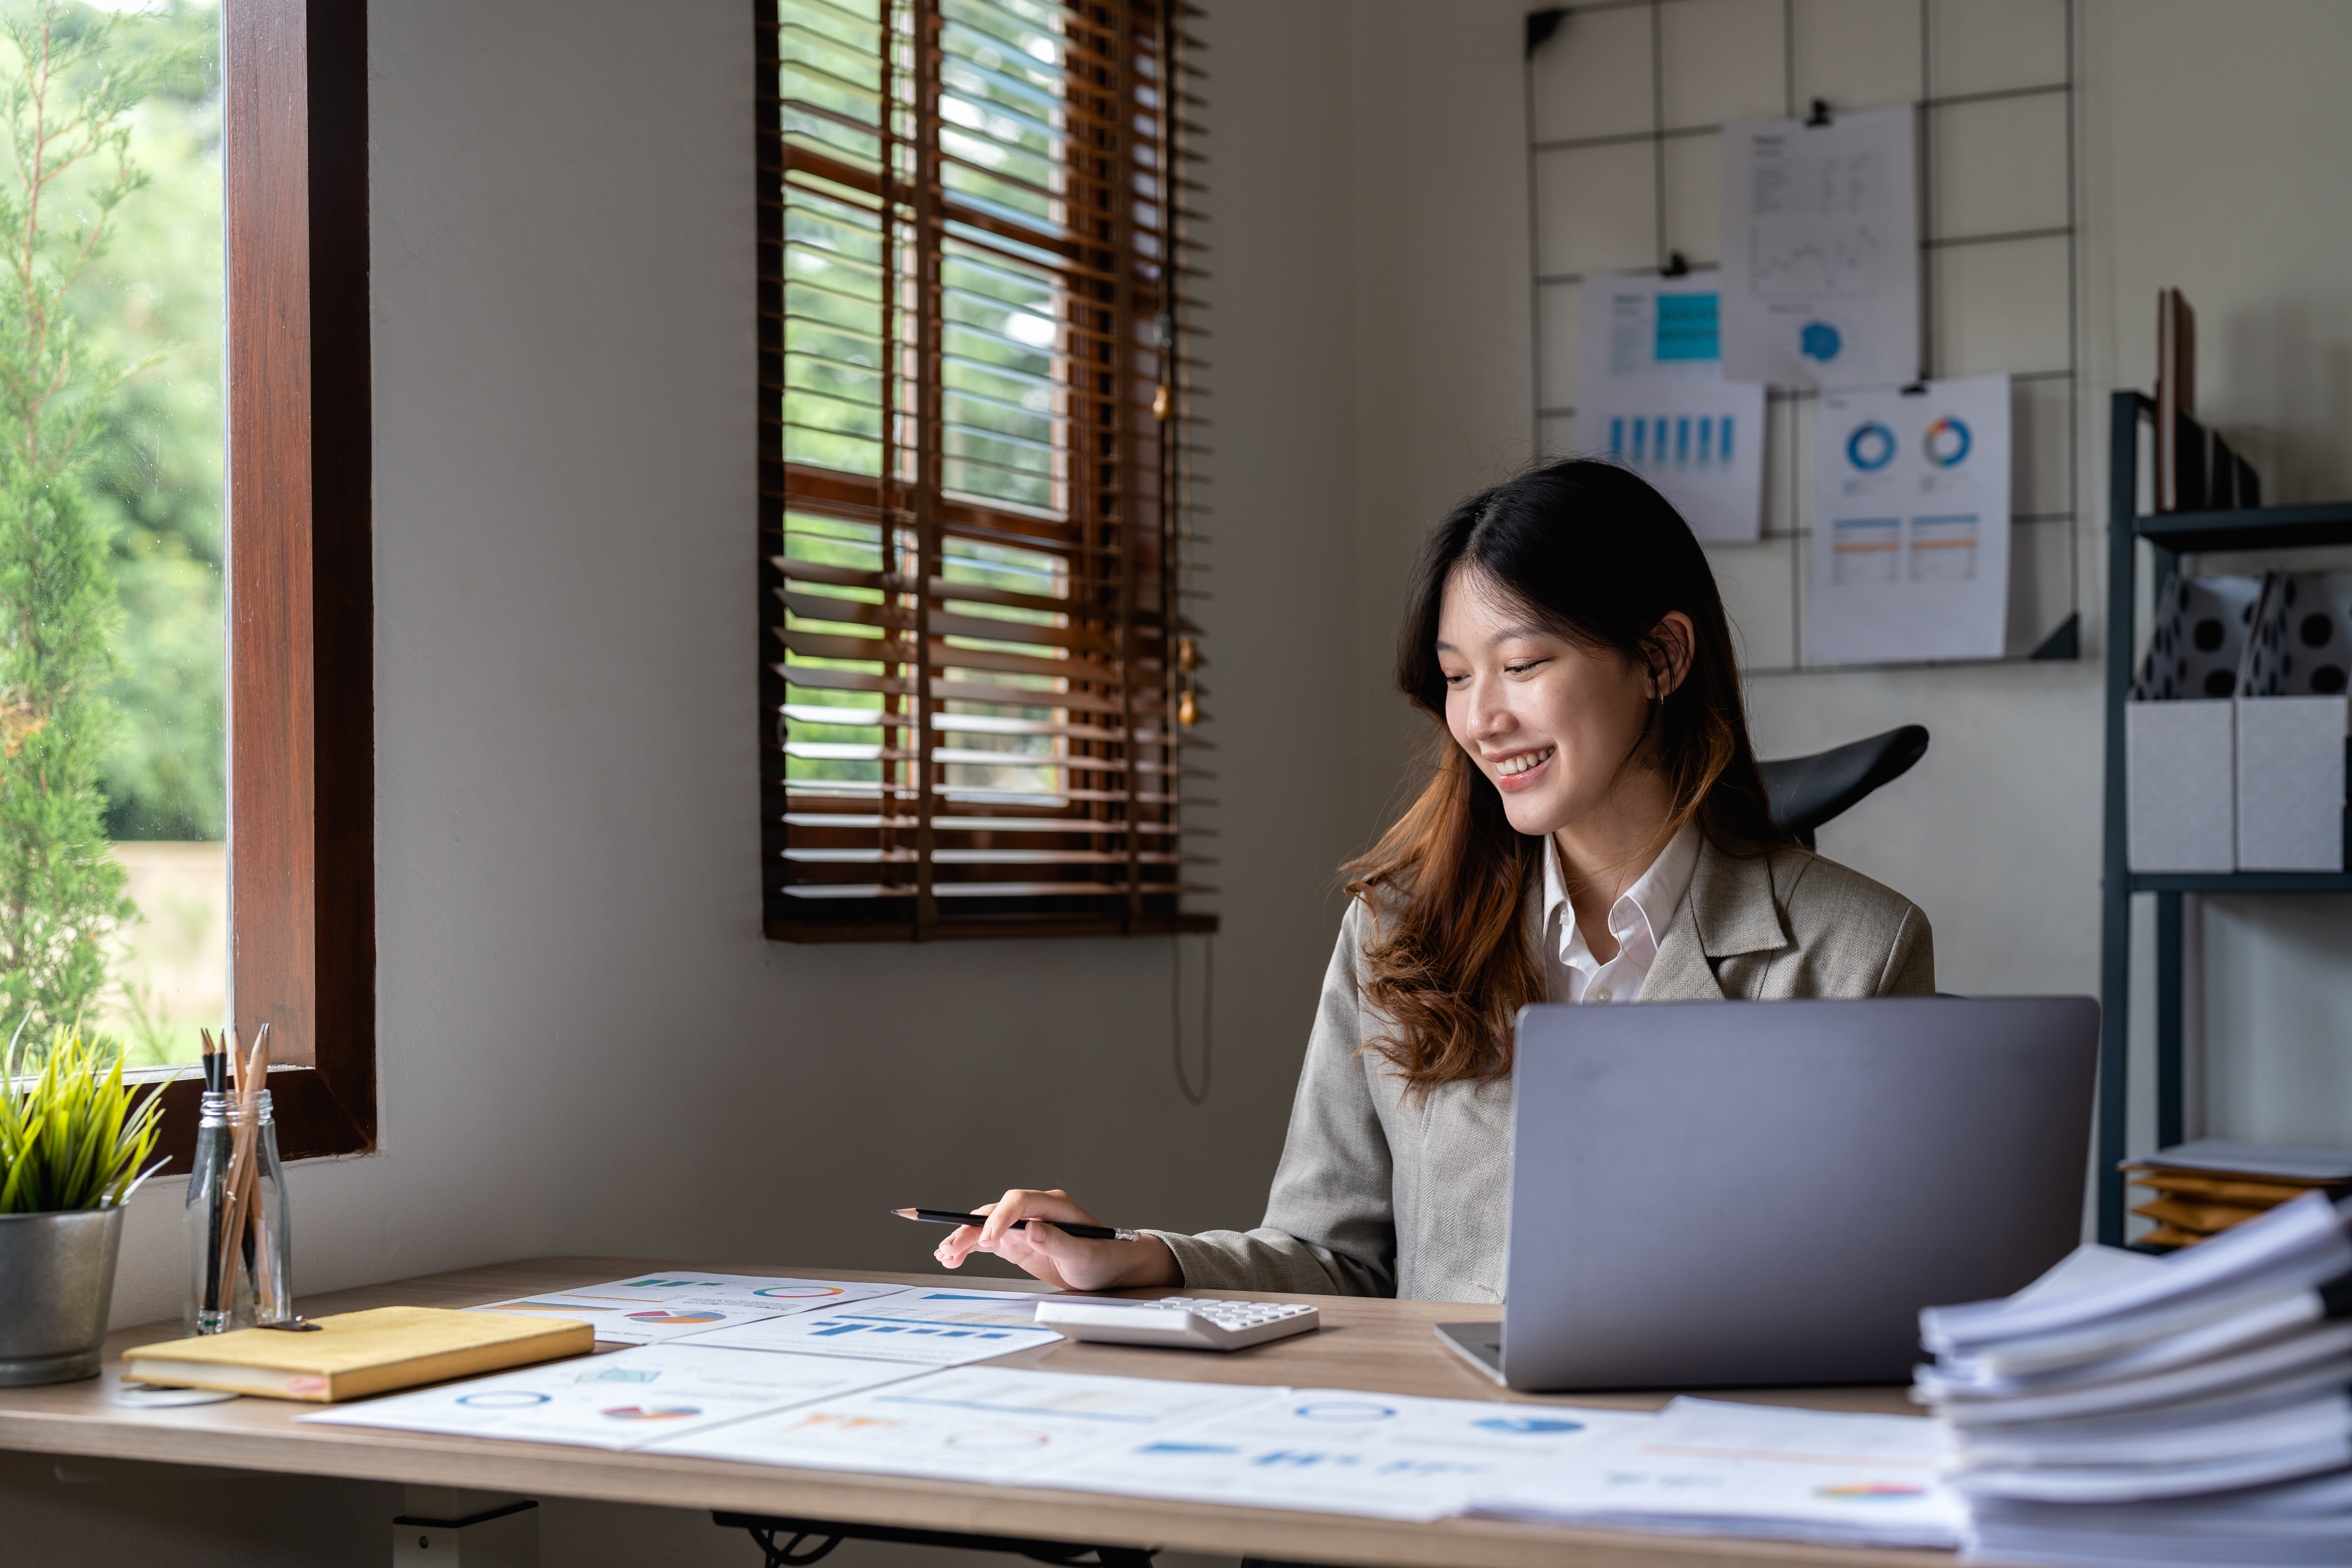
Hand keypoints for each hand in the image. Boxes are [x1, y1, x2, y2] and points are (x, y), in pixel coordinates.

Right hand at [933, 1188, 1179, 1291]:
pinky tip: (952, 1257)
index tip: (989, 1237)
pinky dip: (971, 1248)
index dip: (1000, 1216)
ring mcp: (1024, 1226)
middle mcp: (1035, 1211)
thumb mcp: (1085, 1254)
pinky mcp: (1017, 1242)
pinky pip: (989, 1242)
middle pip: (996, 1212)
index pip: (1019, 1201)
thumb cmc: (1104, 1257)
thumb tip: (1032, 1228)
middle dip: (973, 1229)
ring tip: (945, 1254)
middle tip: (952, 1248)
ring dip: (965, 1239)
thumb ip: (1059, 1241)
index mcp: (1054, 1205)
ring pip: (987, 1227)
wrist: (1111, 1268)